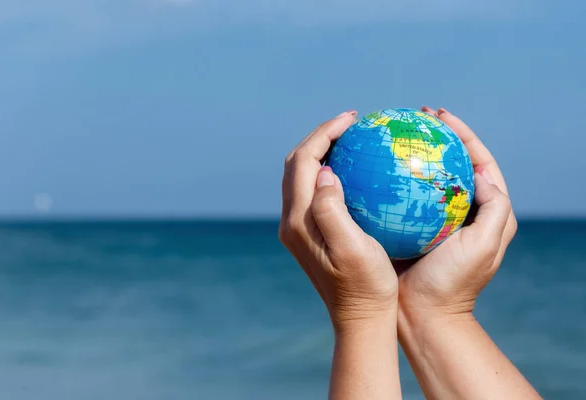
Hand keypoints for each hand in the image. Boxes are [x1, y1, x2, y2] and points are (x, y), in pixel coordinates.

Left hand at [278, 110, 398, 331]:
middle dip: (318, 137)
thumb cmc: (367, 287)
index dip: (323, 134)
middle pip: (295, 164)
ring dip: (319, 152)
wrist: (360, 320)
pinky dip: (324, 171)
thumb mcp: (354, 249)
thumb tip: (322, 171)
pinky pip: (311, 192)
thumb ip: (332, 209)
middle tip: (350, 123)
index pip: (303, 162)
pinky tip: (351, 171)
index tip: (351, 119)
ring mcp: (298, 229)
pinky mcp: (308, 235)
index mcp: (300, 221)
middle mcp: (292, 222)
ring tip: (349, 139)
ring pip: (300, 177)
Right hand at [397, 107, 517, 316]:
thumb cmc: (454, 282)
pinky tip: (371, 167)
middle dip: (435, 137)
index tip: (439, 116)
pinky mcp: (408, 225)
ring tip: (393, 134)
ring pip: (423, 176)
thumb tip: (483, 173)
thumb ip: (493, 209)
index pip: (478, 162)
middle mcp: (459, 210)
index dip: (462, 134)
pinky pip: (400, 195)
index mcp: (483, 211)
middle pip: (451, 163)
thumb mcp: (483, 246)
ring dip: (410, 154)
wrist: (423, 314)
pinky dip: (389, 179)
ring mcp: (432, 217)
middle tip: (415, 117)